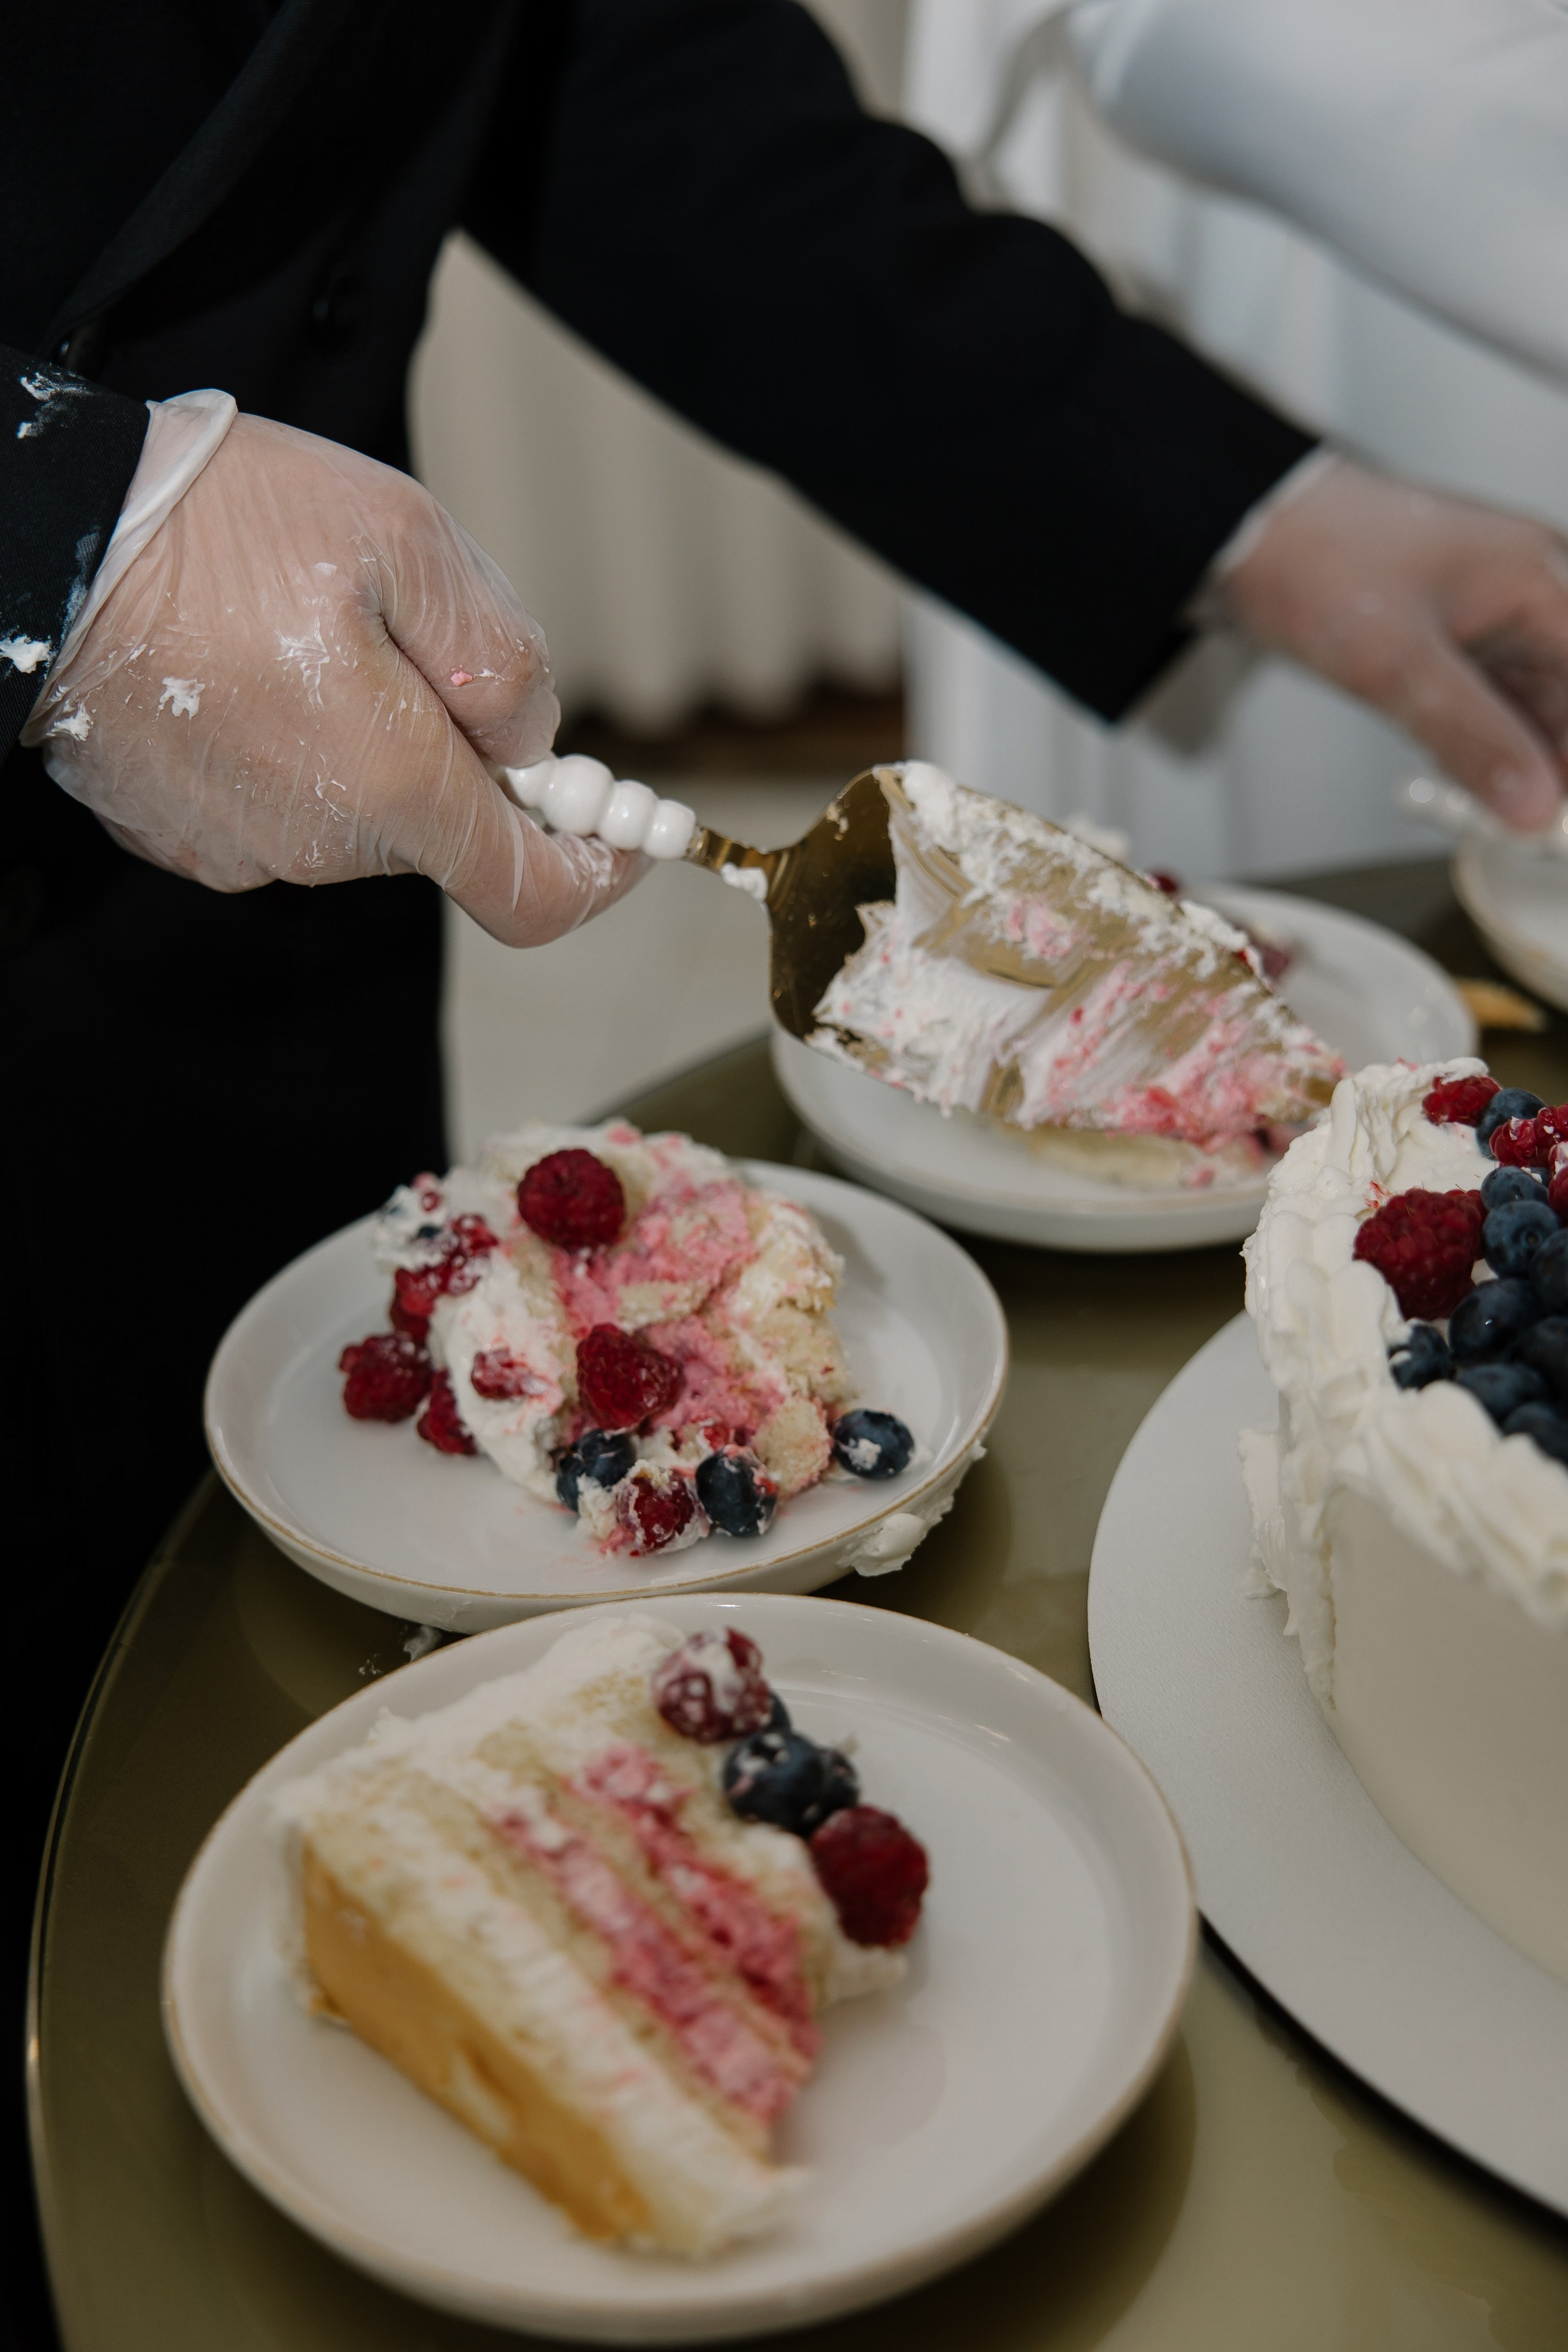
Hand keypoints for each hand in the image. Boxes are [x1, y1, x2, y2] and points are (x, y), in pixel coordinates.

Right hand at [22, 414, 643, 943]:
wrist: (42, 544)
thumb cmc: (222, 528)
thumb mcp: (407, 543)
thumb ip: (501, 657)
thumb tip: (532, 739)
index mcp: (394, 791)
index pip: (532, 896)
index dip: (596, 872)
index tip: (623, 832)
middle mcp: (322, 848)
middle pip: (443, 834)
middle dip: (461, 755)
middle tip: (419, 645)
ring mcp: (245, 851)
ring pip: (361, 813)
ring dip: (370, 739)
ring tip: (304, 632)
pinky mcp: (183, 836)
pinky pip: (280, 804)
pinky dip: (293, 747)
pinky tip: (245, 664)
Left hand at [1219, 458, 1567, 831]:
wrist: (1240, 530)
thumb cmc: (1315, 560)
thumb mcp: (1398, 663)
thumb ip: (1473, 737)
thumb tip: (1535, 804)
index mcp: (1537, 578)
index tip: (1557, 819)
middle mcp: (1522, 591)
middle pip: (1565, 700)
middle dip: (1547, 768)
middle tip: (1524, 830)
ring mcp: (1482, 614)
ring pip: (1523, 706)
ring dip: (1509, 762)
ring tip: (1493, 817)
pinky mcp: (1442, 635)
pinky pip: (1480, 700)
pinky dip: (1473, 743)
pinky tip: (1459, 782)